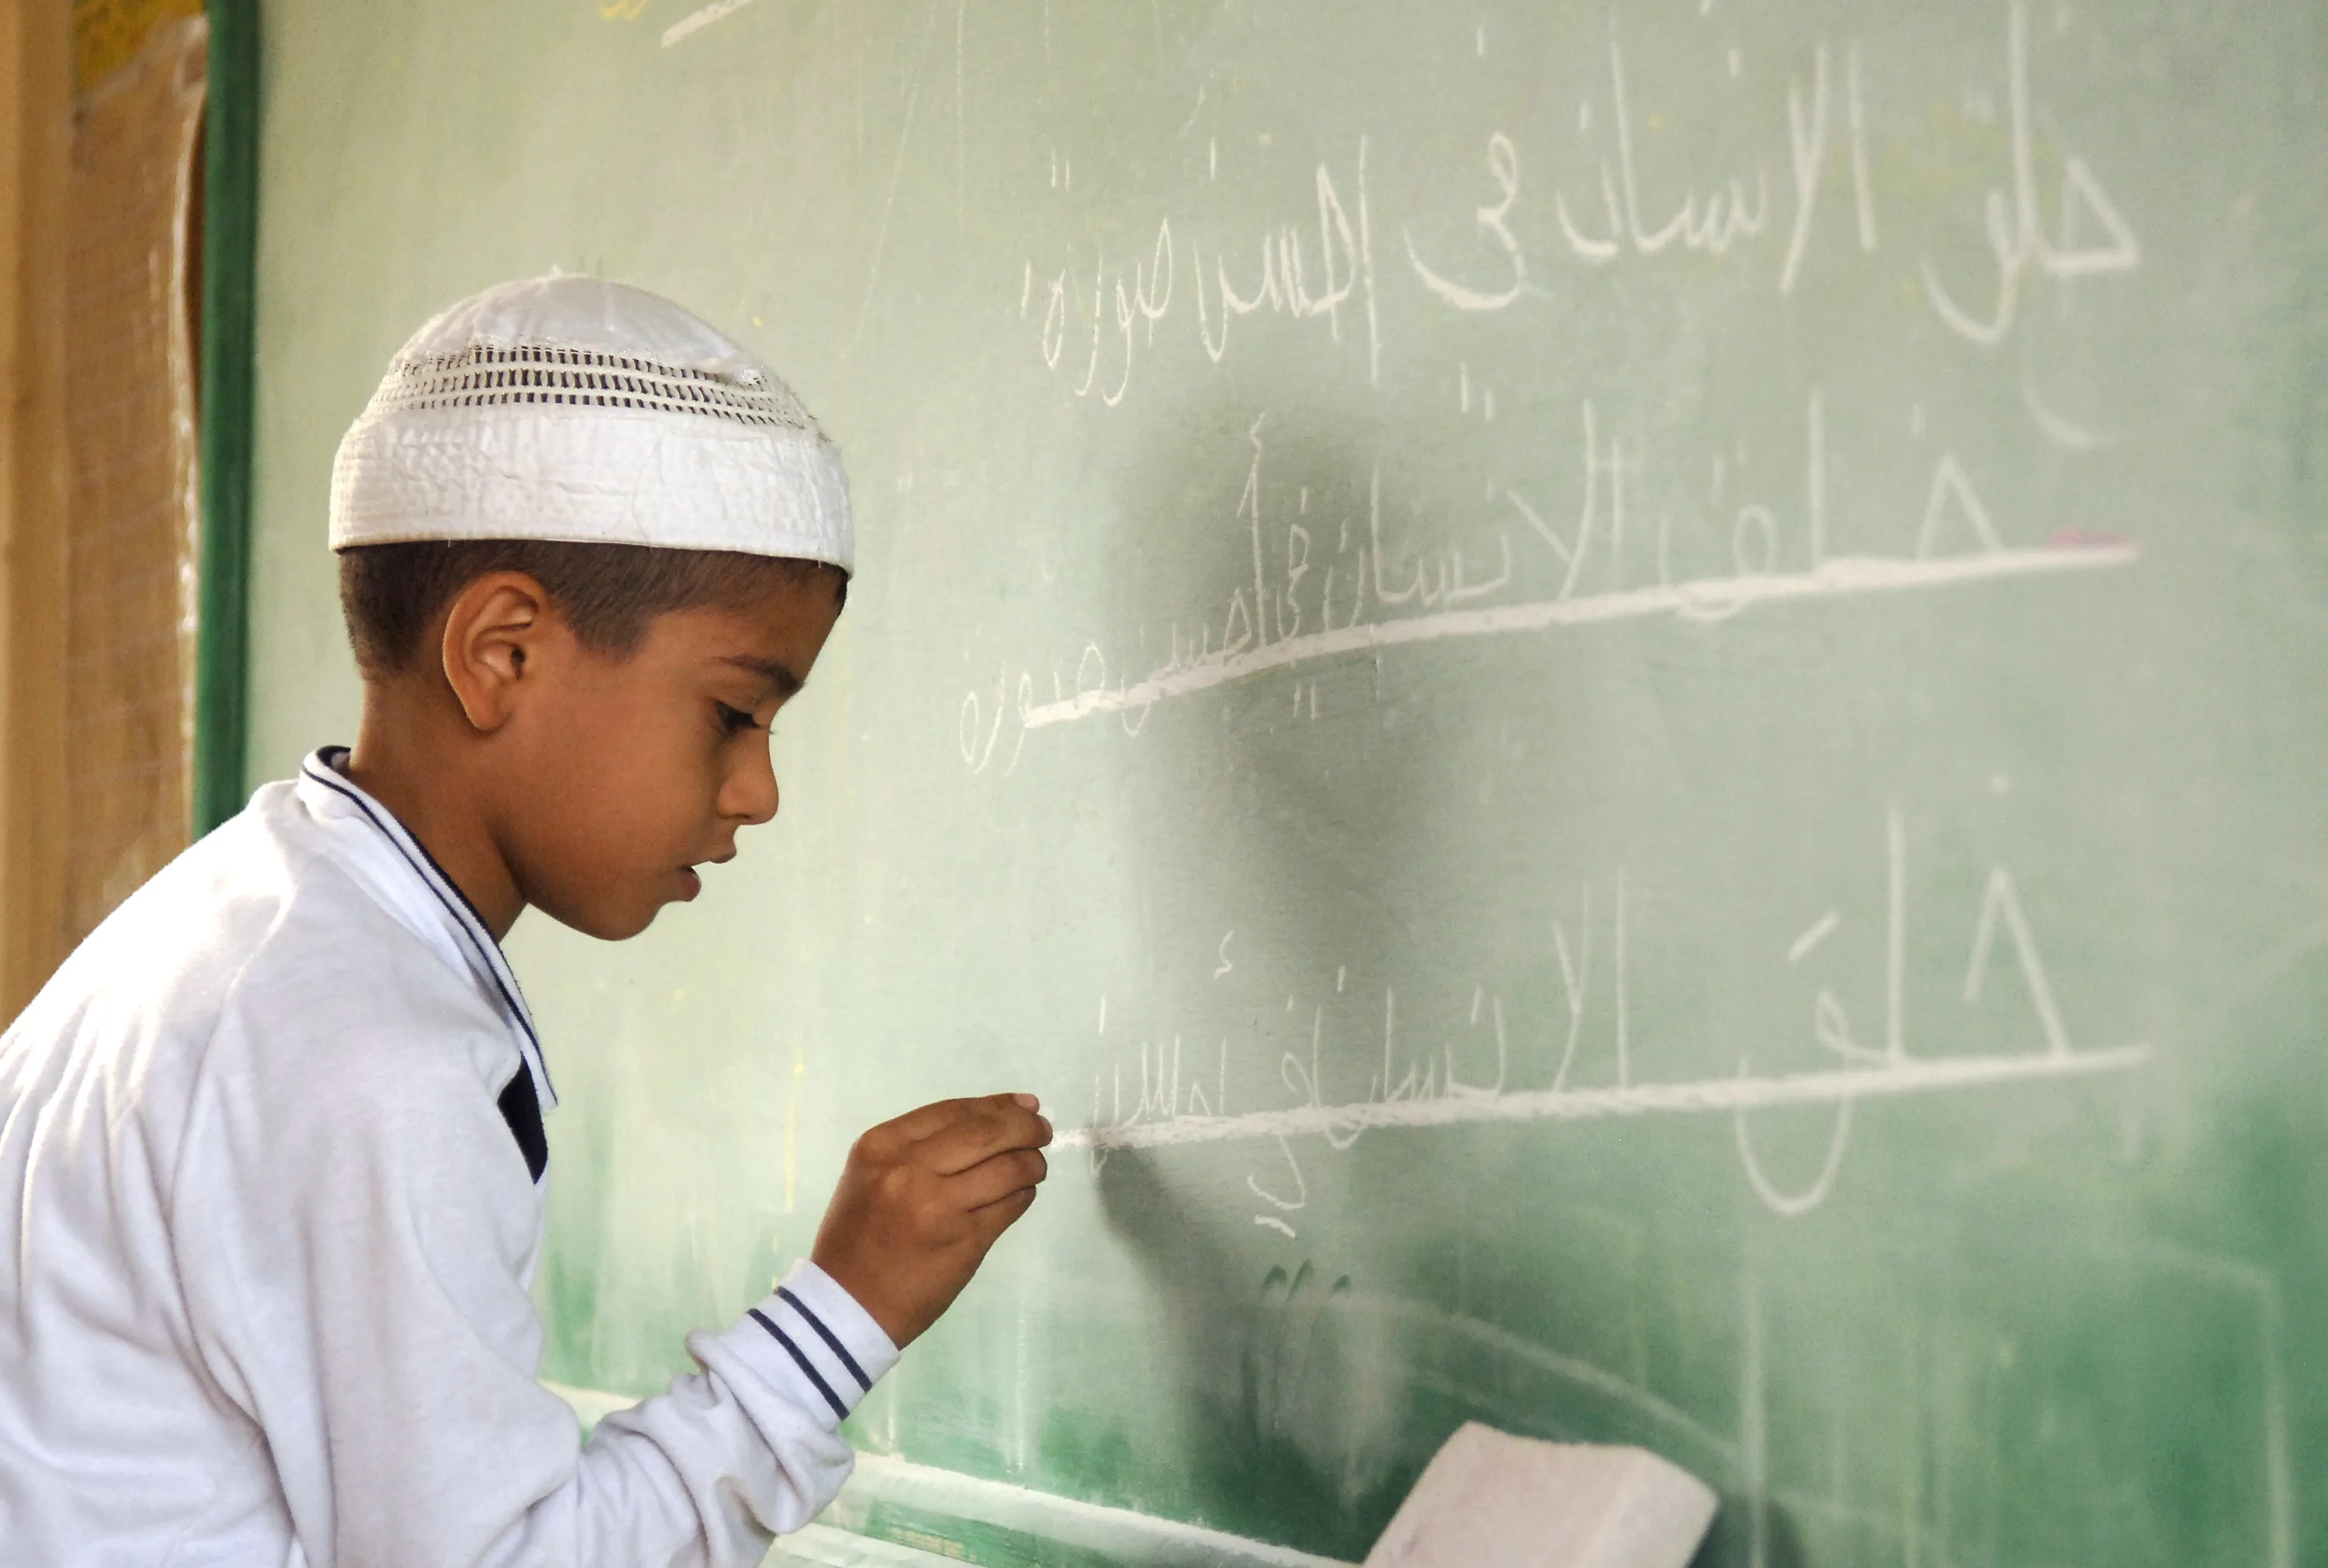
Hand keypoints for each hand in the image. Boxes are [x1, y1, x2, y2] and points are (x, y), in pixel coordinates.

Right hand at [811, 1093, 1051, 1347]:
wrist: (847, 1303)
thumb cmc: (859, 1235)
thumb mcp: (873, 1174)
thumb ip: (922, 1145)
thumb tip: (996, 1114)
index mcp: (883, 1145)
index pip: (955, 1110)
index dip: (999, 1104)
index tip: (1026, 1105)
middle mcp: (909, 1169)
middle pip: (987, 1132)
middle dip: (1026, 1127)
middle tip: (1042, 1132)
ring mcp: (939, 1206)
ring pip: (1009, 1167)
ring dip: (1032, 1163)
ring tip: (1034, 1167)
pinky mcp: (965, 1240)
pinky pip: (1011, 1205)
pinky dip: (1024, 1194)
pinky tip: (1021, 1195)